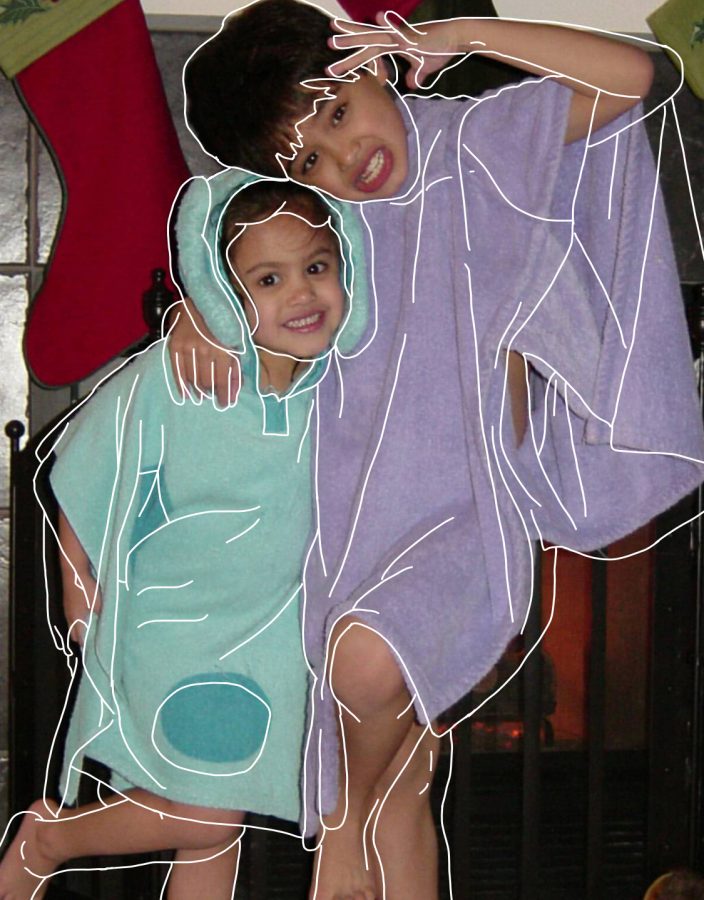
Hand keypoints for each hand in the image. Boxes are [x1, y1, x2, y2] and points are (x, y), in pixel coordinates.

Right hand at [63, 569, 101, 646]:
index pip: (80, 639)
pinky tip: (87, 615)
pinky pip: (72, 616)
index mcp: (76, 620)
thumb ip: (102, 616)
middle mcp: (69, 617)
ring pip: (73, 624)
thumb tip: (107, 625)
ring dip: (80, 628)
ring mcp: (67, 609)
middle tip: (94, 640)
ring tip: (92, 629)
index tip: (94, 649)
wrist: (74, 571)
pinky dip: (79, 620)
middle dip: (83, 638)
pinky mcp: (68, 601)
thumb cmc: (86, 588)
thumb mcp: (99, 603)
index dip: (86, 645)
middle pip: (74, 633)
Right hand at [168, 297, 241, 407]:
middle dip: (212, 392)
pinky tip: (186, 394)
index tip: (225, 403)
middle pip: (206, 382)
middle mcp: (205, 349)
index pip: (222, 380)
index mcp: (223, 348)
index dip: (224, 395)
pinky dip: (181, 385)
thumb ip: (236, 369)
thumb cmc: (224, 323)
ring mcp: (188, 347)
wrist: (202, 301)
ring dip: (198, 390)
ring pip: (192, 378)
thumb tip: (233, 393)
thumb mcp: (236, 343)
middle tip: (213, 396)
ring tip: (202, 395)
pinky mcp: (175, 345)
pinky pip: (177, 370)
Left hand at [327, 12, 472, 89]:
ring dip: (354, 36)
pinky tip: (379, 16)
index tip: (339, 64)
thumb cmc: (440, 50)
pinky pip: (398, 31)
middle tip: (328, 43)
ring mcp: (400, 36)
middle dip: (347, 44)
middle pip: (365, 42)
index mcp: (393, 45)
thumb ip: (415, 75)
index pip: (369, 52)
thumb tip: (411, 86)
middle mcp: (393, 38)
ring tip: (335, 35)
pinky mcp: (412, 37)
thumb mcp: (425, 68)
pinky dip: (388, 24)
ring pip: (373, 37)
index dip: (354, 57)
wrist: (455, 38)